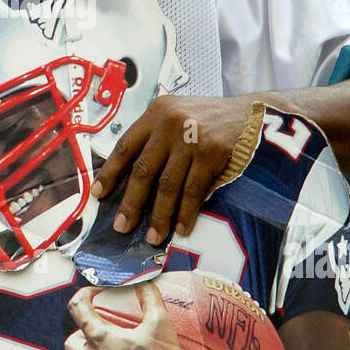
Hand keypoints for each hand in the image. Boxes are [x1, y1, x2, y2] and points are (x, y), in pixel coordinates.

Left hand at [91, 95, 251, 242]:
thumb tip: (129, 178)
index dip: (110, 172)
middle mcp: (170, 122)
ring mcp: (192, 137)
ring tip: (152, 237)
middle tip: (121, 227)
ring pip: (168, 185)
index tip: (98, 195)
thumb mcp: (177, 114)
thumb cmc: (208, 119)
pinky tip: (181, 229)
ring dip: (159, 215)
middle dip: (131, 203)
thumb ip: (155, 136)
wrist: (251, 113)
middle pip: (144, 170)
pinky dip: (186, 213)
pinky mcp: (212, 152)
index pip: (125, 146)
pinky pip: (193, 190)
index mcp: (156, 112)